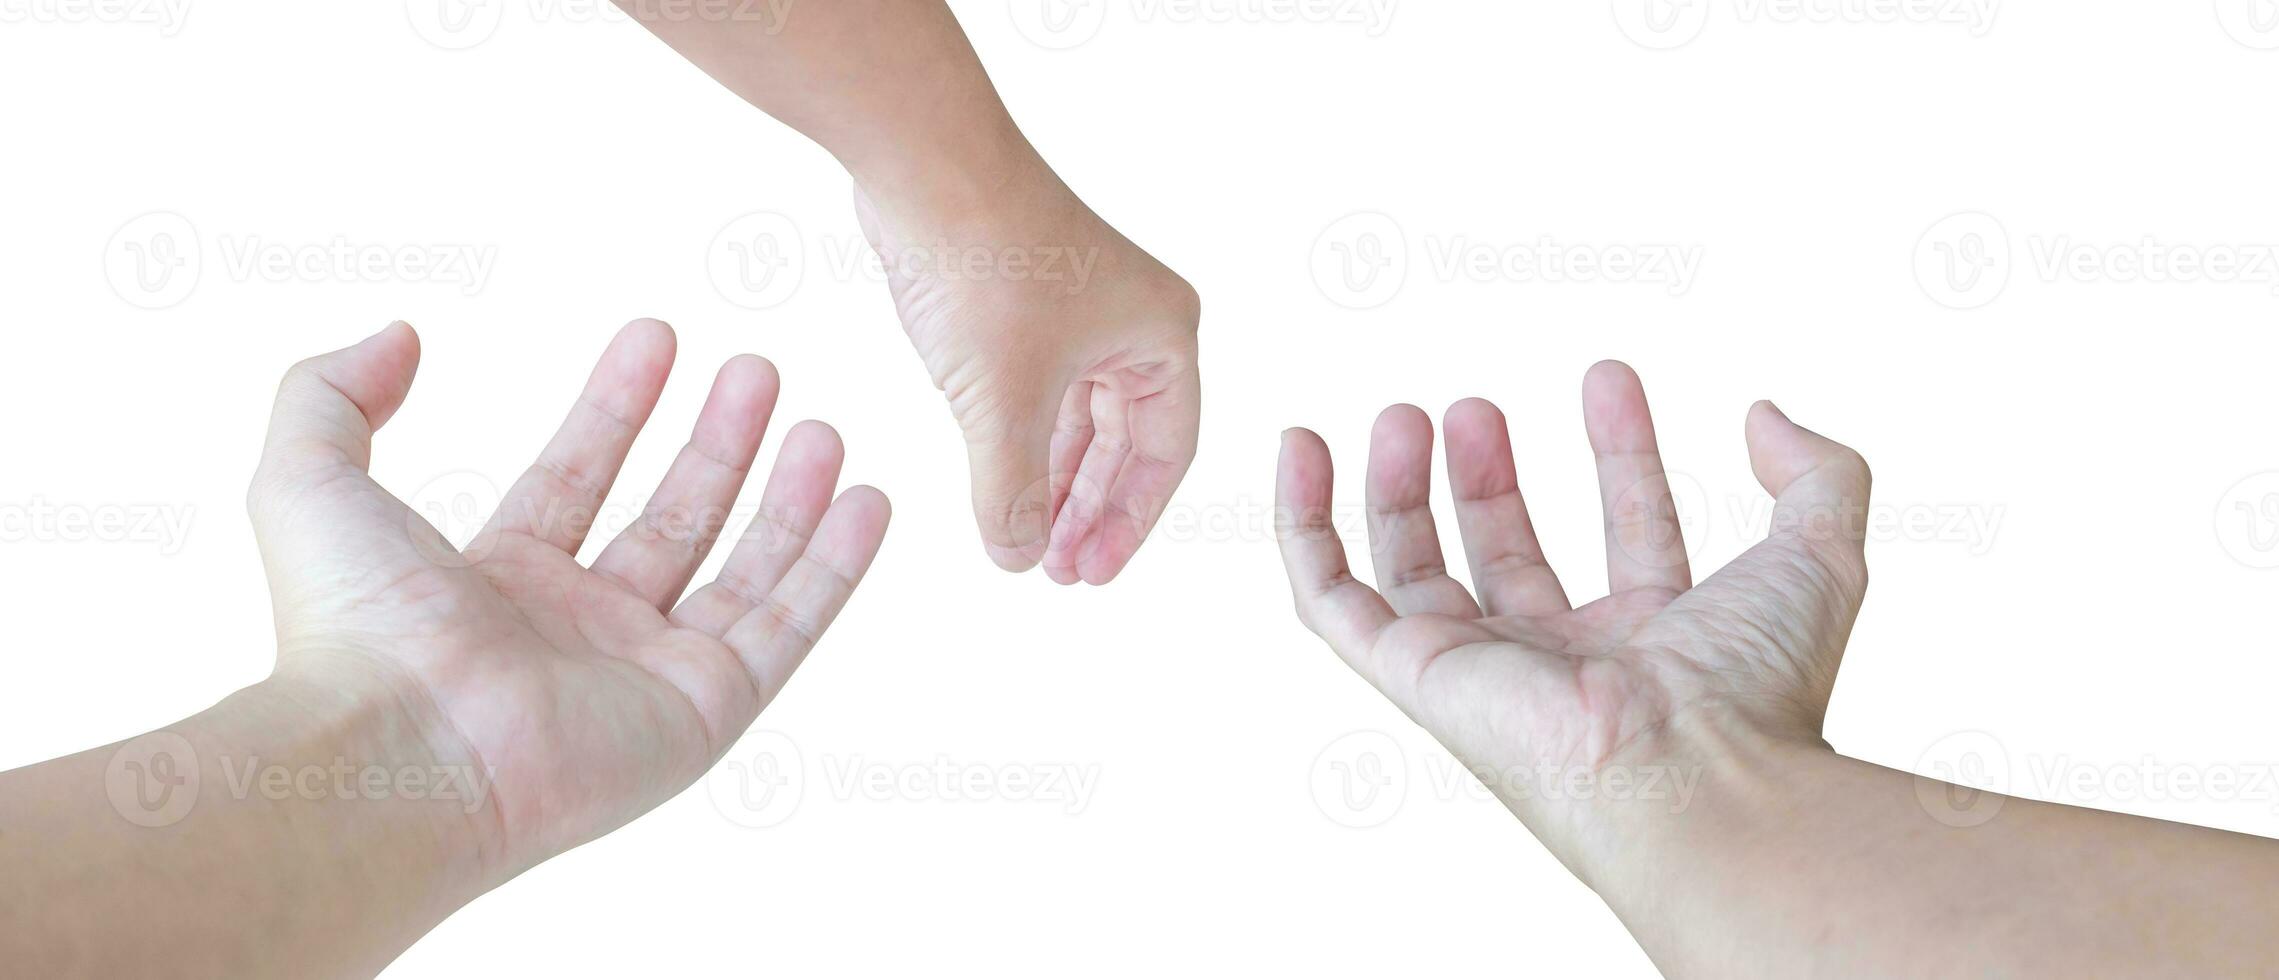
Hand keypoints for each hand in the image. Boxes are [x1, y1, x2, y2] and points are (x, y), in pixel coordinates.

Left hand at [249, 319, 888, 879]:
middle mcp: (582, 629)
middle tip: (755, 371)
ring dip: (785, 498)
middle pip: (671, 520)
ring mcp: (649, 671)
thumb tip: (395, 335)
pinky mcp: (707, 706)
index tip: (655, 338)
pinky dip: (834, 566)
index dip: (615, 407)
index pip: (575, 479)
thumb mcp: (306, 479)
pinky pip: (789, 627)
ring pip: (742, 571)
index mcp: (498, 584)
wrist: (404, 750)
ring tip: (820, 426)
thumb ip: (332, 395)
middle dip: (715, 444)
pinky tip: (865, 500)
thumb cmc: (352, 631)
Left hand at [853, 171, 1198, 583]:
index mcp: (1162, 335)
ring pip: (1075, 418)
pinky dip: (1019, 438)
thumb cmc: (987, 267)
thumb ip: (1012, 493)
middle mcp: (1131, 320)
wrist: (922, 166)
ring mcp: (1076, 308)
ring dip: (1050, 480)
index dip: (1129, 523)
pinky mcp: (1022, 300)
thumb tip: (1018, 562)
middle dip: (1087, 509)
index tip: (1089, 575)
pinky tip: (997, 482)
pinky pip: (1034, 390)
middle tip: (1055, 571)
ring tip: (1024, 541)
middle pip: (1123, 441)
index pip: (1165, 454)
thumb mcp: (1003, 403)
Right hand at [1273, 361, 1870, 866]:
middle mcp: (1561, 663)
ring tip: (1403, 414)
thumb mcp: (1821, 554)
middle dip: (1491, 474)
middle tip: (1477, 406)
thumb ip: (1820, 474)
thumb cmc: (1756, 687)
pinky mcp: (1414, 675)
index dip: (1623, 450)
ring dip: (1403, 490)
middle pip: (1508, 554)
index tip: (1612, 376)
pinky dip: (1304, 526)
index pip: (1631, 532)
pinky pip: (1331, 599)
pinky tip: (1302, 451)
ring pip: (1415, 572)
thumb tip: (1766, 413)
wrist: (1690, 771)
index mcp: (1654, 644)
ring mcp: (1480, 671)